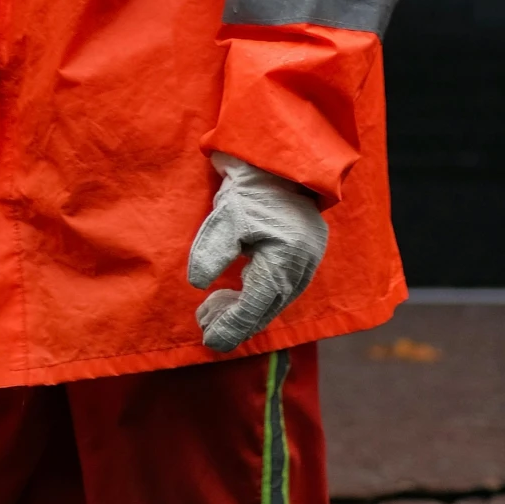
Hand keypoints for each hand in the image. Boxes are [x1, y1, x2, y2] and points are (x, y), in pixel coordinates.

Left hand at [186, 154, 327, 353]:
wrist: (280, 164)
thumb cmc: (251, 189)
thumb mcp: (226, 217)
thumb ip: (213, 252)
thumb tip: (198, 285)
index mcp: (284, 261)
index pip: (254, 307)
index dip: (230, 326)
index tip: (209, 339)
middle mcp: (300, 269)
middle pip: (265, 310)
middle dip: (234, 322)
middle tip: (203, 323)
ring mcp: (306, 264)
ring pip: (273, 301)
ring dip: (243, 310)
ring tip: (211, 309)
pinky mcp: (303, 258)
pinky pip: (279, 288)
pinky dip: (256, 297)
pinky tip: (235, 294)